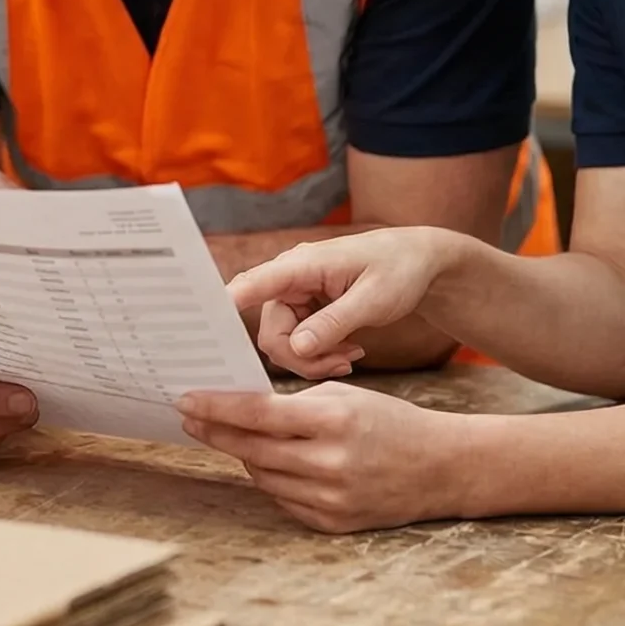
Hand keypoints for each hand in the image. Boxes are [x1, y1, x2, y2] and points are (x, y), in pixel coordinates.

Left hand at [177, 384, 466, 532]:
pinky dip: (273, 480)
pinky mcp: (331, 524)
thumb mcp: (346, 395)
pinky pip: (282, 500)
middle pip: (251, 449)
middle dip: (215, 432)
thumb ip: (294, 404)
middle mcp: (330, 463)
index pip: (258, 414)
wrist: (440, 468)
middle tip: (190, 417)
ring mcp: (330, 499)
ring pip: (262, 476)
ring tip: (241, 437)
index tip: (185, 400)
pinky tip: (276, 464)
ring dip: (246, 456)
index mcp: (334, 420)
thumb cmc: (390, 422)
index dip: (216, 408)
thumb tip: (237, 409)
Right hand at [226, 227, 466, 378]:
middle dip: (301, 357)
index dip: (226, 306)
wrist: (419, 262)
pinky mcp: (305, 309)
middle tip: (343, 363)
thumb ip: (334, 323)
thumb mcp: (374, 299)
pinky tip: (350, 352)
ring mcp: (296, 295)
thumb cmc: (400, 270)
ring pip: (283, 343)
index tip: (205, 327)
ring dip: (314, 359)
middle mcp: (290, 279)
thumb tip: (297, 348)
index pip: (254, 284)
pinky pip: (297, 343)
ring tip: (352, 357)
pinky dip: (321, 354)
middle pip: (270, 332)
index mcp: (302, 265)